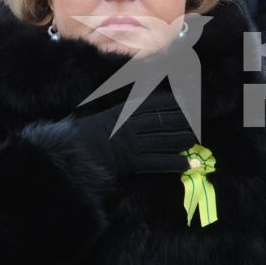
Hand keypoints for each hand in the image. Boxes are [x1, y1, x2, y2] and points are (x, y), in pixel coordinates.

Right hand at [68, 79, 193, 174]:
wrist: (70, 154)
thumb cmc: (81, 137)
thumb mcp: (99, 117)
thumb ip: (116, 112)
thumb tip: (130, 107)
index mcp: (121, 113)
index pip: (152, 104)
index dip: (170, 102)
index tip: (184, 100)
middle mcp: (130, 126)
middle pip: (162, 121)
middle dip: (181, 120)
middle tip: (196, 120)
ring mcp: (132, 144)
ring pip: (164, 140)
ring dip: (181, 140)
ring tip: (194, 139)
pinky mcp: (132, 163)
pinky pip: (157, 162)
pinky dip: (173, 163)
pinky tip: (187, 164)